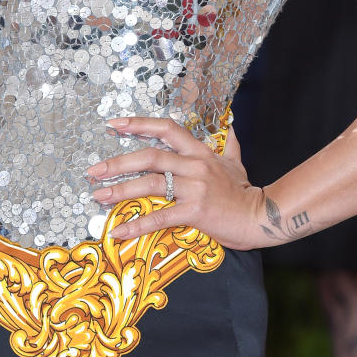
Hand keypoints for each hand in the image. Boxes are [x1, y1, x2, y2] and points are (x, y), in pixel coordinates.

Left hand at [86, 115, 265, 250]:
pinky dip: (137, 225)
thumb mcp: (237, 163)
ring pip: (151, 183)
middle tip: (94, 171)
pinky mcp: (196, 211)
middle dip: (118, 163)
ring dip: (120, 190)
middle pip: (150, 156)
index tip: (114, 124)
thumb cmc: (245, 192)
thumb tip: (231, 127)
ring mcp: (195, 188)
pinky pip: (161, 216)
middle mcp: (195, 166)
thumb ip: (230, 145)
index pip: (166, 129)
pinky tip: (119, 232)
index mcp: (200, 152)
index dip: (139, 124)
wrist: (262, 217)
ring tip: (98, 197)